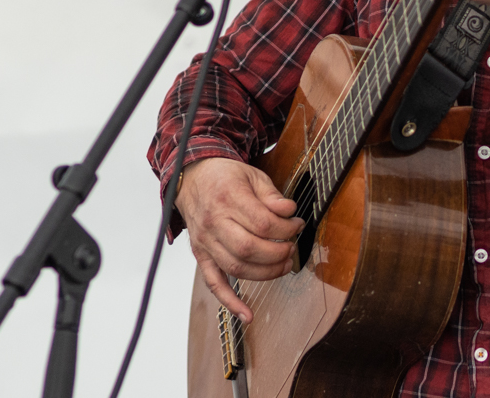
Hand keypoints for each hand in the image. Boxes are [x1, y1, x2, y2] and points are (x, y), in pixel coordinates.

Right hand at [176, 156, 304, 322]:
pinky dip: (230, 301)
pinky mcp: (201, 254)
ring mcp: (206, 241)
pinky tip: (247, 314)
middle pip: (249, 248)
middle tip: (291, 247)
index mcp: (228, 198)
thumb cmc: (224, 176)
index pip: (263, 223)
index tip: (297, 225)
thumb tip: (289, 211)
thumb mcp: (253, 175)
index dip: (286, 228)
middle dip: (278, 253)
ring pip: (236, 267)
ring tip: (284, 265)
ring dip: (265, 273)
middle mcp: (214, 222)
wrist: (191, 177)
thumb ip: (272, 195)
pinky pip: (213, 282)